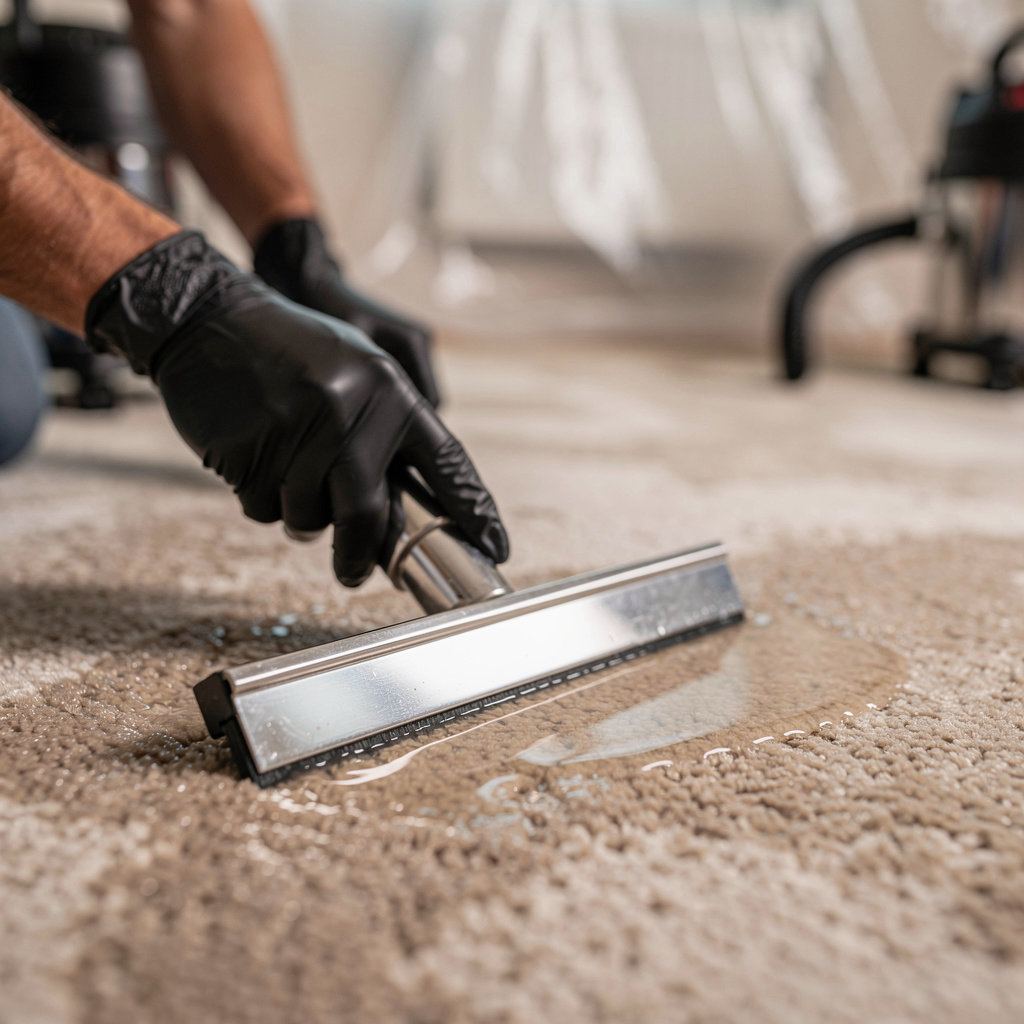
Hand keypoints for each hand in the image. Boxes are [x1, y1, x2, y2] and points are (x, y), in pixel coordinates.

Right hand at [86, 231, 507, 585]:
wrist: (206, 317)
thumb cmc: (288, 353)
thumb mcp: (353, 372)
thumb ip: (380, 436)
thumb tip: (396, 521)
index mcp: (389, 390)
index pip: (446, 462)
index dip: (473, 508)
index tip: (496, 547)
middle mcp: (352, 409)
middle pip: (367, 511)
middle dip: (359, 553)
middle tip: (352, 575)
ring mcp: (300, 427)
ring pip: (310, 516)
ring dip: (297, 511)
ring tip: (281, 464)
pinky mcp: (251, 446)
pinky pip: (264, 506)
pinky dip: (259, 497)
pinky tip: (251, 454)